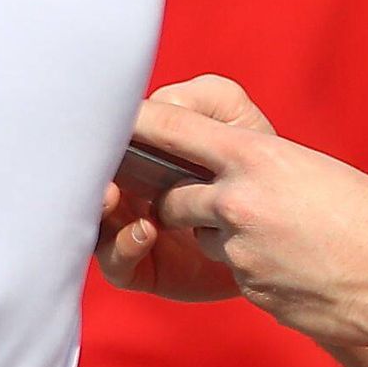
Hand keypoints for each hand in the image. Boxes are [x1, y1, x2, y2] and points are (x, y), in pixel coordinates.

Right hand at [94, 74, 271, 301]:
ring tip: (111, 196)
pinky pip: (117, 262)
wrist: (280, 233)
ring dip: (97, 207)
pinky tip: (147, 230)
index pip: (105, 138)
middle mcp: (125, 186)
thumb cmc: (254, 168)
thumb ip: (206, 100)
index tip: (103, 122)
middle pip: (89, 180)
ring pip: (93, 221)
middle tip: (96, 159)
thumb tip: (160, 105)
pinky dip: (125, 245)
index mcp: (139, 149)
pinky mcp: (140, 267)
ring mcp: (128, 227)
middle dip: (87, 170)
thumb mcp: (236, 120)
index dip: (100, 130)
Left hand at [128, 77, 367, 353]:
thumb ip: (266, 168)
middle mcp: (235, 201)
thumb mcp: (317, 170)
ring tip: (279, 238)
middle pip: (174, 198)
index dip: (140, 125)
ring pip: (202, 240)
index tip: (118, 122)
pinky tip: (296, 268)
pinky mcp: (248, 289)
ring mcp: (238, 250)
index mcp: (256, 157)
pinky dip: (253, 270)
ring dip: (222, 239)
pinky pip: (233, 273)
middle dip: (184, 203)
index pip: (173, 130)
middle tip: (221, 203)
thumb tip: (235, 175)